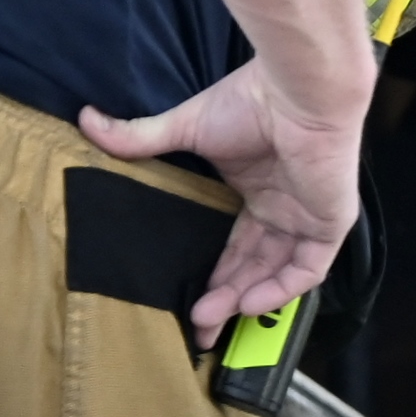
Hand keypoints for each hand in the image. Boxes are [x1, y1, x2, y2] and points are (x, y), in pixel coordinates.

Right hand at [76, 56, 360, 341]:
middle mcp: (283, 208)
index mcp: (257, 189)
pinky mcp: (330, 222)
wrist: (295, 91)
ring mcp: (308, 216)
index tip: (186, 300)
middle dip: (223, 297)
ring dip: (244, 298)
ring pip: (277, 273)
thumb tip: (85, 120)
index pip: (236, 245)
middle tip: (195, 326)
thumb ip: (140, 137)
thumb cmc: (247, 102)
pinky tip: (246, 303)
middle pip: (253, 266)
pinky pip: (308, 269)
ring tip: (208, 318)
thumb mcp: (185, 127)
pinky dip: (280, 290)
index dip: (213, 274)